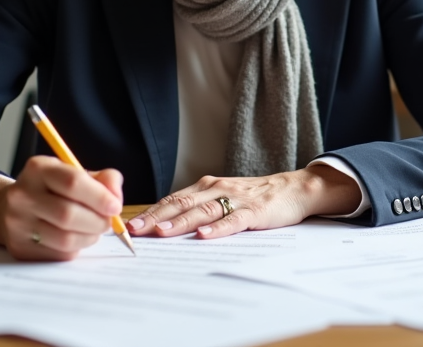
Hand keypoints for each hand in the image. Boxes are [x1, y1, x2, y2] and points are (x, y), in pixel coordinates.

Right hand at [0, 156, 122, 260]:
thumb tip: (115, 198)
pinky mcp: (20, 247)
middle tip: (108, 222)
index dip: (99, 196)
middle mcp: (23, 195)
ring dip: (90, 237)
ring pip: (65, 239)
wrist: (7, 208)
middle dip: (97, 221)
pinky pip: (58, 254)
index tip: (115, 206)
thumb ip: (103, 180)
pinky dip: (76, 249)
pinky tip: (77, 239)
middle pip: (68, 214)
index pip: (73, 182)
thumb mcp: (74, 173)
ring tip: (94, 230)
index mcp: (38, 169)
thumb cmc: (51, 190)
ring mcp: (17, 223)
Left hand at [127, 165, 361, 239]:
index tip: (129, 225)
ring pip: (203, 211)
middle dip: (157, 217)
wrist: (293, 189)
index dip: (151, 211)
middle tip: (135, 230)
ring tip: (161, 232)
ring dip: (181, 222)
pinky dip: (217, 229)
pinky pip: (233, 220)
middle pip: (182, 204)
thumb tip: (165, 226)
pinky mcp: (254, 211)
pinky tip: (203, 236)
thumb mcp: (223, 197)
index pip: (173, 200)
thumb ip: (199, 208)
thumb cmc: (254, 197)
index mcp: (206, 186)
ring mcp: (236, 199)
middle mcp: (217, 189)